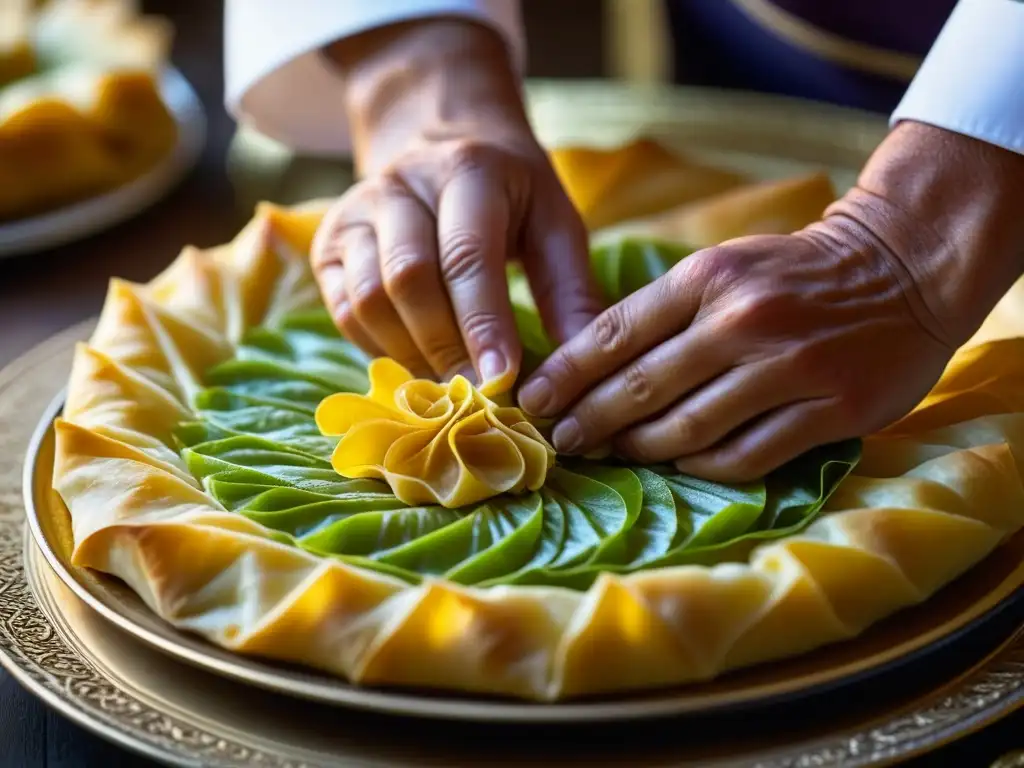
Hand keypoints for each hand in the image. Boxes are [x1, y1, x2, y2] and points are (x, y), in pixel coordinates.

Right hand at [311, 20, 601, 386]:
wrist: (443, 144)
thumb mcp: (555, 225)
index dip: (483, 323)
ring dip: (410, 354)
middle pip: (409, 279)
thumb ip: (571, 294)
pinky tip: (416, 365)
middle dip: (446, 348)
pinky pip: (343, 311)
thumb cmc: (511, 197)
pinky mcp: (328, 244)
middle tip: (479, 396)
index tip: (502, 381)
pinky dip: (378, 349)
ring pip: (368, 299)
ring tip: (450, 385)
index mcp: (467, 171)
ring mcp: (355, 213)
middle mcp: (400, 184)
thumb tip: (578, 374)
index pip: (468, 255)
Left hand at [518, 122, 1023, 481]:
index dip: (565, 373)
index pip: (614, 331)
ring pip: (689, 426)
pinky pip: (748, 454)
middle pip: (641, 386)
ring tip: (613, 455)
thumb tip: (591, 367)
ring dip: (641, 448)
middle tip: (561, 441)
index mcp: (708, 276)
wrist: (903, 269)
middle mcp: (743, 319)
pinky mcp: (832, 408)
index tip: (532, 400)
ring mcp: (790, 366)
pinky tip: (681, 466)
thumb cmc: (794, 273)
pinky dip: (705, 467)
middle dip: (589, 420)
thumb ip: (665, 311)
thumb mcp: (725, 267)